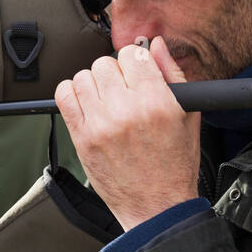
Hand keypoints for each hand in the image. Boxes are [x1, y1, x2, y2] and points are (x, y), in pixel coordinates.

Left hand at [55, 36, 200, 231]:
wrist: (157, 206)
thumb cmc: (174, 164)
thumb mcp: (187, 115)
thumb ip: (172, 74)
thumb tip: (156, 45)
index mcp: (157, 101)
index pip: (132, 55)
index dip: (133, 62)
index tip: (134, 73)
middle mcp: (126, 110)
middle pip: (104, 64)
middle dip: (113, 74)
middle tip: (121, 91)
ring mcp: (101, 124)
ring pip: (83, 77)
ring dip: (93, 84)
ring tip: (105, 100)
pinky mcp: (82, 138)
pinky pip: (64, 97)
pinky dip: (71, 94)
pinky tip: (86, 105)